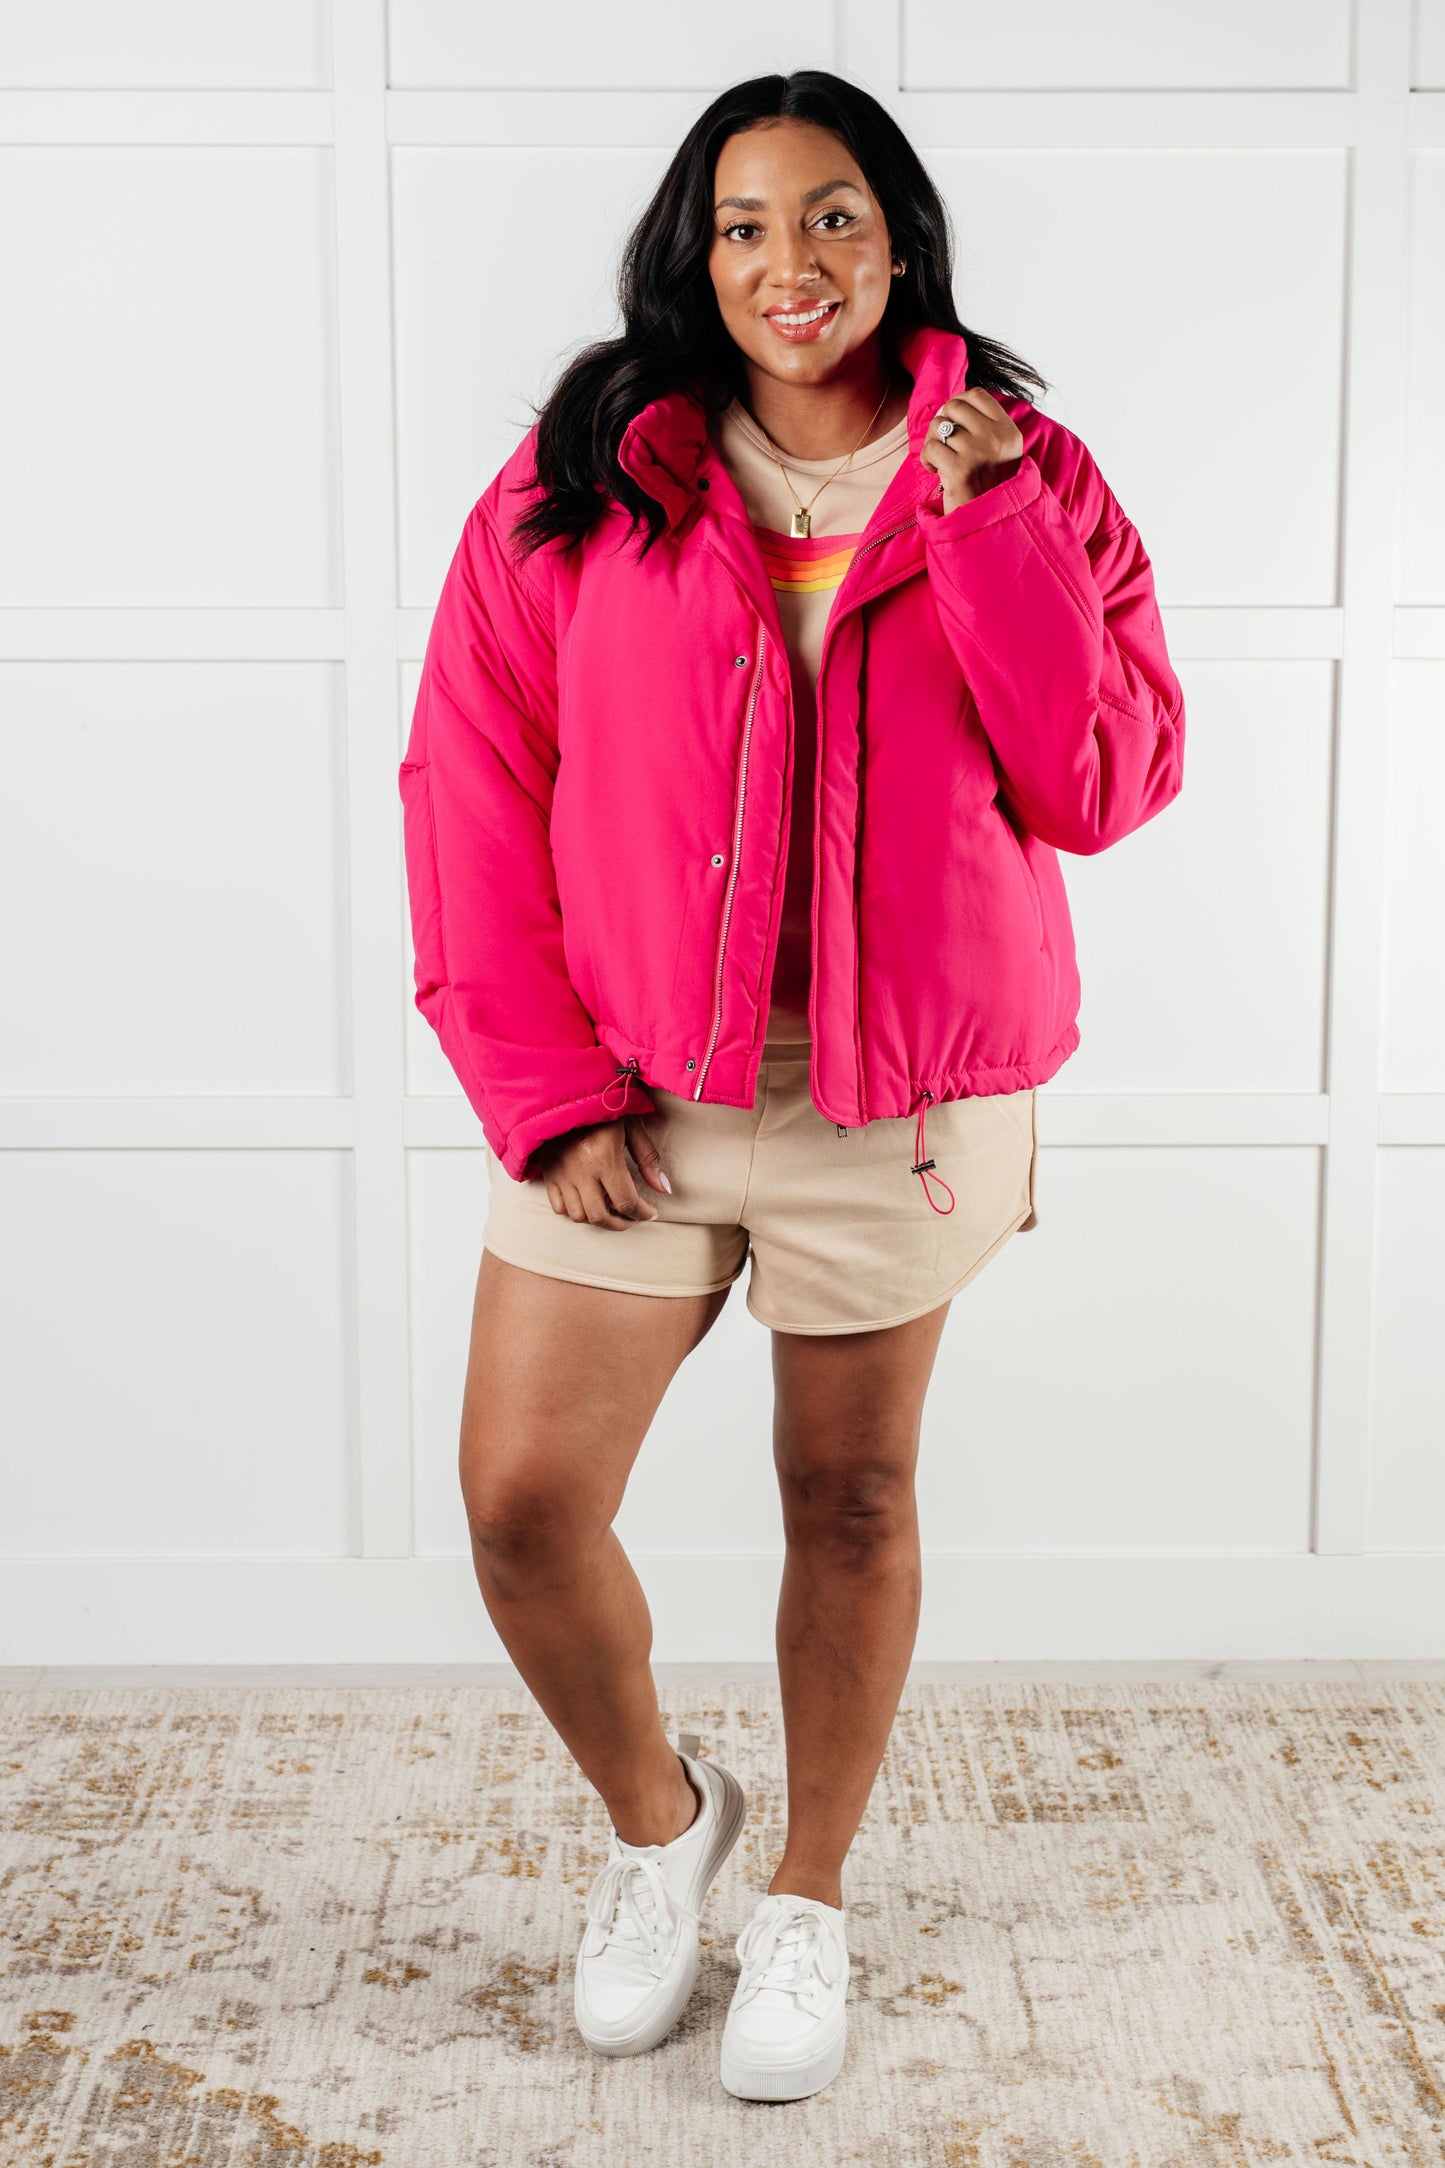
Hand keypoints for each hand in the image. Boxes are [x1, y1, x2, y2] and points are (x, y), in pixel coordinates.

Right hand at [529, 1113, 670, 1227]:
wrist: (565, 1090)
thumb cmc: (604, 1104)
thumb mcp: (632, 1124)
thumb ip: (648, 1158)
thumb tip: (664, 1189)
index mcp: (603, 1157)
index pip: (626, 1201)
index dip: (642, 1213)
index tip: (651, 1212)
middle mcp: (580, 1170)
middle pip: (601, 1216)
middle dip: (622, 1223)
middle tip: (633, 1217)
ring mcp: (560, 1173)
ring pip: (578, 1216)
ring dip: (599, 1219)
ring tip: (613, 1211)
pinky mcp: (548, 1172)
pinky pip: (558, 1206)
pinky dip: (574, 1211)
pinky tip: (589, 1202)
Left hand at [918, 388, 1023, 513]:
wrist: (989, 526)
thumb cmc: (988, 489)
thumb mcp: (999, 453)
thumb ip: (985, 427)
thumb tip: (954, 402)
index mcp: (1009, 432)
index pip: (977, 395)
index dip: (958, 403)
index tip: (953, 422)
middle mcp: (997, 439)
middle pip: (954, 406)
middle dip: (942, 423)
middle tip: (944, 445)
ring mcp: (979, 452)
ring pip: (939, 426)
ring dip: (933, 443)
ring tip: (940, 461)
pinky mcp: (960, 469)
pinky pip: (931, 447)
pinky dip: (927, 460)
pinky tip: (935, 472)